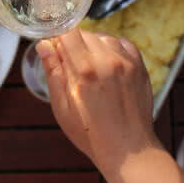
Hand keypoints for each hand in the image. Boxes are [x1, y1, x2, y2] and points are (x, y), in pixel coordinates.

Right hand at [36, 29, 158, 174]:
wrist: (128, 149)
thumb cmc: (90, 134)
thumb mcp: (62, 107)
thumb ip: (53, 72)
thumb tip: (43, 45)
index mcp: (85, 70)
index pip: (68, 33)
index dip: (59, 41)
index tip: (57, 53)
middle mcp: (108, 60)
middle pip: (86, 34)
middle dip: (76, 46)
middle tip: (74, 69)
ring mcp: (127, 62)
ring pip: (104, 38)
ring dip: (95, 47)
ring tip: (92, 70)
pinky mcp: (140, 67)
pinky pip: (124, 45)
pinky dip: (114, 49)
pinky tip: (109, 66)